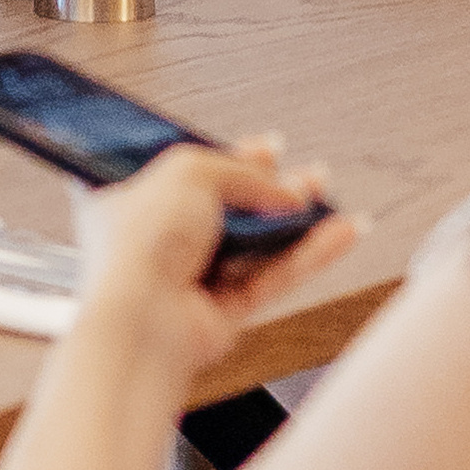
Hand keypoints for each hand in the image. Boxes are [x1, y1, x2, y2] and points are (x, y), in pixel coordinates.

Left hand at [73, 142, 358, 396]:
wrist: (142, 320)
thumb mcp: (188, 173)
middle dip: (271, 190)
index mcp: (129, 201)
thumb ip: (239, 171)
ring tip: (327, 197)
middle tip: (307, 175)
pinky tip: (340, 234)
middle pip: (227, 210)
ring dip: (294, 221)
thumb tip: (281, 188)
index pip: (186, 174)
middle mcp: (158, 242)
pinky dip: (308, 257)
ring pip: (254, 245)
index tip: (268, 149)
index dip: (229, 160)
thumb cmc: (139, 245)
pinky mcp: (221, 314)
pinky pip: (272, 278)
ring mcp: (189, 280)